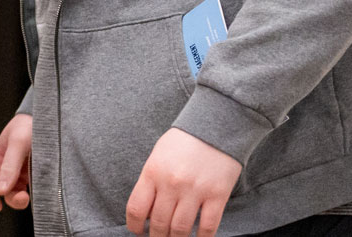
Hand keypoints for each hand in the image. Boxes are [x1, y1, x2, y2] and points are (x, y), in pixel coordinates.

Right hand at [0, 112, 32, 211]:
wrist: (52, 117)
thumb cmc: (30, 125)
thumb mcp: (17, 142)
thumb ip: (9, 165)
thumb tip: (0, 191)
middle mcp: (9, 170)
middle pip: (4, 193)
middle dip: (11, 199)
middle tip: (23, 197)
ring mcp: (24, 174)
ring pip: (18, 195)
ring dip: (22, 199)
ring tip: (30, 195)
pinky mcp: (39, 176)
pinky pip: (33, 191)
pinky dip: (35, 195)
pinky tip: (41, 192)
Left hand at [126, 128, 241, 236]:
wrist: (216, 126)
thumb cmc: (183, 142)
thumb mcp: (158, 156)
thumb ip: (151, 181)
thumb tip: (146, 209)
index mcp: (152, 172)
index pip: (136, 208)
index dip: (134, 225)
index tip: (137, 231)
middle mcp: (171, 184)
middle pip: (158, 223)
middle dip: (156, 236)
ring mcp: (195, 191)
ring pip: (180, 229)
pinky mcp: (217, 196)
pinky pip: (208, 227)